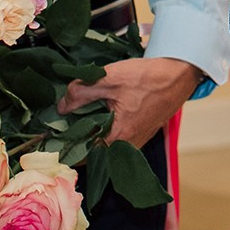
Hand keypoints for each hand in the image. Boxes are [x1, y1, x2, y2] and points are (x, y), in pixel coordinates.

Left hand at [59, 56, 205, 148]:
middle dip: (75, 137)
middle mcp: (127, 147)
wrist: (179, 75)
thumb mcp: (109, 79)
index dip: (64, 146)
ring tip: (76, 114)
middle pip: (92, 150)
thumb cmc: (148, 78)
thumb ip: (81, 92)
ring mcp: (135, 142)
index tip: (50, 136)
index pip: (82, 154)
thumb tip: (61, 106)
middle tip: (61, 120)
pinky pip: (115, 137)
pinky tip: (98, 111)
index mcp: (118, 138)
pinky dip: (103, 128)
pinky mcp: (140, 134)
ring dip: (90, 131)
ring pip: (104, 143)